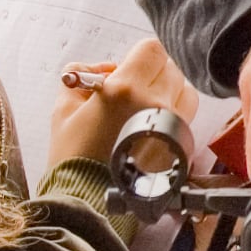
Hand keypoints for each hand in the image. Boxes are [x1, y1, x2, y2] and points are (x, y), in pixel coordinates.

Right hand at [48, 35, 198, 167]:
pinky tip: (150, 126)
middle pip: (171, 68)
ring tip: (145, 107)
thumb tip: (105, 68)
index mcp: (124, 89)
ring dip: (169, 92)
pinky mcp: (179, 145)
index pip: (152, 50)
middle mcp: (153, 103)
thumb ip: (81, 75)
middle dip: (152, 74)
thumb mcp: (63, 108)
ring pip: (186, 91)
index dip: (139, 55)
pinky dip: (173, 115)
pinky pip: (187, 118)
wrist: (86, 200)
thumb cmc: (73, 157)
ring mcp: (171, 126)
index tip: (127, 67)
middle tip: (132, 90)